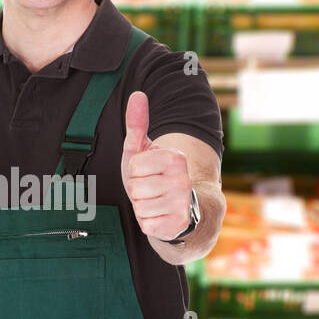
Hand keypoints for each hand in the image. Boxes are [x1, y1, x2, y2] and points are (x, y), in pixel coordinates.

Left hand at [121, 90, 191, 241]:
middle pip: (135, 188)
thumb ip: (137, 123)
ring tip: (154, 203)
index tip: (146, 173)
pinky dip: (148, 222)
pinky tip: (160, 217)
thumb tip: (137, 94)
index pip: (134, 166)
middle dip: (137, 192)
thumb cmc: (154, 177)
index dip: (134, 172)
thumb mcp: (142, 150)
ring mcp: (182, 203)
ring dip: (142, 207)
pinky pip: (146, 224)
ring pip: (140, 207)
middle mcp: (183, 179)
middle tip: (150, 191)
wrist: (178, 210)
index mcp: (175, 158)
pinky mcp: (178, 224)